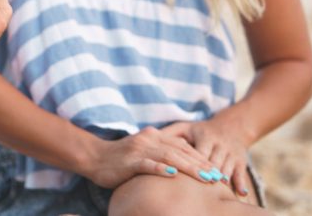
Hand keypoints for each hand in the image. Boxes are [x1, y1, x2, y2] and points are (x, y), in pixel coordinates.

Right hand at [82, 126, 217, 188]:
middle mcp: (149, 139)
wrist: (94, 157)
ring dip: (189, 167)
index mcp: (154, 136)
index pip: (183, 146)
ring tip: (204, 177)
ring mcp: (139, 149)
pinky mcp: (129, 161)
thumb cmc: (120, 158)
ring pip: (169, 157)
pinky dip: (161, 169)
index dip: (200, 157)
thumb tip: (181, 162)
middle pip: (180, 151)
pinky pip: (148, 164)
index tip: (216, 169)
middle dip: (201, 164)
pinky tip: (172, 174)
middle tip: (217, 176)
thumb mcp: (143, 151)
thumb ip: (161, 152)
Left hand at [160, 117, 252, 196]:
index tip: (179, 171)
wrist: (232, 127)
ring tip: (217, 191)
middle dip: (206, 173)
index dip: (189, 162)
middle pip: (211, 161)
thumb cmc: (200, 130)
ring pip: (226, 168)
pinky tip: (241, 194)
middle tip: (200, 184)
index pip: (195, 151)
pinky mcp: (241, 161)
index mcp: (204, 136)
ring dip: (222, 179)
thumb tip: (148, 137)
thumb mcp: (186, 127)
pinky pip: (241, 174)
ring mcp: (231, 153)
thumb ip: (169, 133)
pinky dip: (241, 184)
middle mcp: (219, 144)